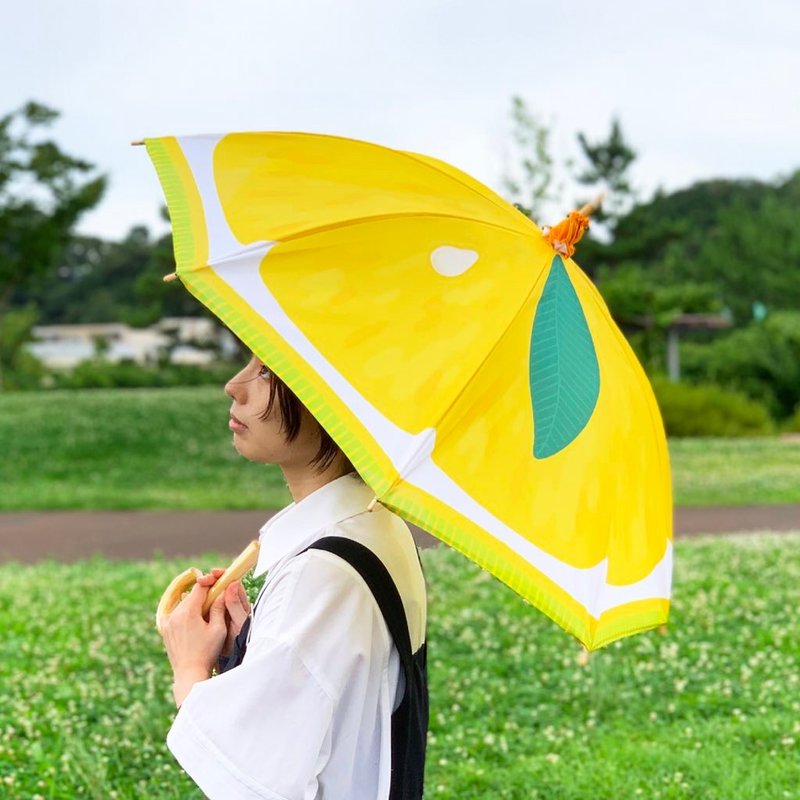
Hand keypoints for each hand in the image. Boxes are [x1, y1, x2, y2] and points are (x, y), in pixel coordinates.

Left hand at [159, 574, 226, 704]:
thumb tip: (222, 591)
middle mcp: (174, 614)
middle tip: (218, 598)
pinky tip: (193, 620)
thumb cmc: (207, 652)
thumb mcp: (218, 628)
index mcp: (188, 611)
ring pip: (183, 604)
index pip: (200, 587)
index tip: (220, 579)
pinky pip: (175, 614)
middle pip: (191, 595)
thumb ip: (219, 607)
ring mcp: (167, 622)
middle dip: (204, 593)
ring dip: (194, 604)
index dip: (211, 580)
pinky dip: (184, 613)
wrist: (189, 674)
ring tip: (207, 614)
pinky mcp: (165, 630)